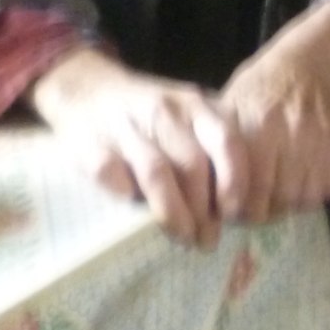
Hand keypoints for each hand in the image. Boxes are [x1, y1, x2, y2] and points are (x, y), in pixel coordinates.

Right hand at [28, 49, 243, 247]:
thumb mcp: (190, 118)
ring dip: (172, 212)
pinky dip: (124, 193)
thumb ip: (215, 147)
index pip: (228, 141)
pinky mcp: (91, 143)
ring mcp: (127, 127)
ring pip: (157, 172)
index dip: (236, 182)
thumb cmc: (150, 116)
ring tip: (184, 237)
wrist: (87, 91)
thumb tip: (242, 205)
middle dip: (204, 208)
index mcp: (196, 106)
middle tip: (208, 239)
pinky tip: (135, 211)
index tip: (237, 215)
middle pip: (194, 164)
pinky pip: (110, 171)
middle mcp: (165, 112)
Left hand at [217, 2, 329, 223]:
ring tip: (279, 195)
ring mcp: (322, 137)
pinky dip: (316, 191)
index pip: (252, 191)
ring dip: (292, 203)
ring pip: (308, 197)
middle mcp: (293, 133)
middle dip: (267, 210)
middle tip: (258, 210)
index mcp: (259, 128)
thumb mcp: (228, 112)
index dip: (242, 210)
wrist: (303, 65)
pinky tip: (302, 181)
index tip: (235, 212)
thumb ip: (217, 151)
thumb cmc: (257, 92)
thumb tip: (203, 197)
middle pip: (282, 199)